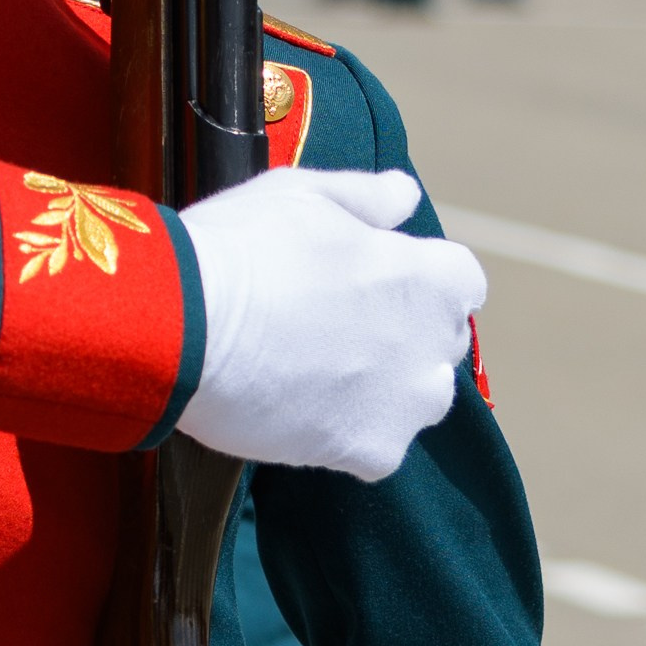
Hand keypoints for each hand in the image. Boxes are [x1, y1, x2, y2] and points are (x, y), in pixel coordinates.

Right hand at [178, 166, 484, 480]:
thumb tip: (406, 196)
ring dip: (386, 390)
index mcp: (429, 275)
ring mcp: (405, 403)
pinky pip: (373, 448)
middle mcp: (433, 344)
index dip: (414, 279)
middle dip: (402, 333)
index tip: (370, 281)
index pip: (460, 282)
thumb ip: (367, 196)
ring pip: (417, 400)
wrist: (184, 324)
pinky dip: (344, 433)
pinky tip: (299, 411)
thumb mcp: (302, 193)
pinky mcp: (369, 452)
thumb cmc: (242, 246)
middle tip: (331, 325)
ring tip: (319, 375)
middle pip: (438, 343)